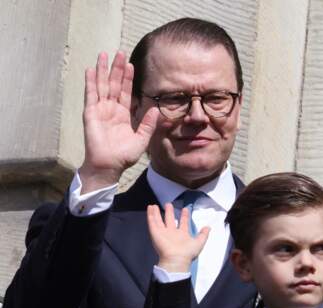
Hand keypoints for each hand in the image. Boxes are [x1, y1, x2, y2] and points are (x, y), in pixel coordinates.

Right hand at [80, 51, 159, 192]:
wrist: (109, 165)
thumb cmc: (124, 155)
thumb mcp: (141, 139)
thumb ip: (148, 124)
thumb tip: (157, 110)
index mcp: (123, 114)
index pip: (127, 92)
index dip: (129, 78)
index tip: (132, 64)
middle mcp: (111, 109)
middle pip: (115, 84)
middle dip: (117, 68)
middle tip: (120, 52)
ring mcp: (100, 109)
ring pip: (102, 85)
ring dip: (103, 70)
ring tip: (104, 54)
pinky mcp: (91, 113)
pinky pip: (91, 95)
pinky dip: (91, 82)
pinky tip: (91, 70)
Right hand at [146, 203, 209, 272]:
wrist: (176, 259)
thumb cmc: (188, 252)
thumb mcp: (199, 242)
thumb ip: (203, 234)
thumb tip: (208, 227)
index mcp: (182, 234)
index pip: (183, 223)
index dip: (184, 216)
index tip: (185, 209)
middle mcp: (172, 233)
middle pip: (170, 220)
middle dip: (169, 212)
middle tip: (168, 204)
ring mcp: (163, 233)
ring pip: (159, 220)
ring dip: (156, 213)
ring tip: (154, 205)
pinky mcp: (155, 233)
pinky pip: (152, 222)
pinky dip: (150, 215)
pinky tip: (150, 208)